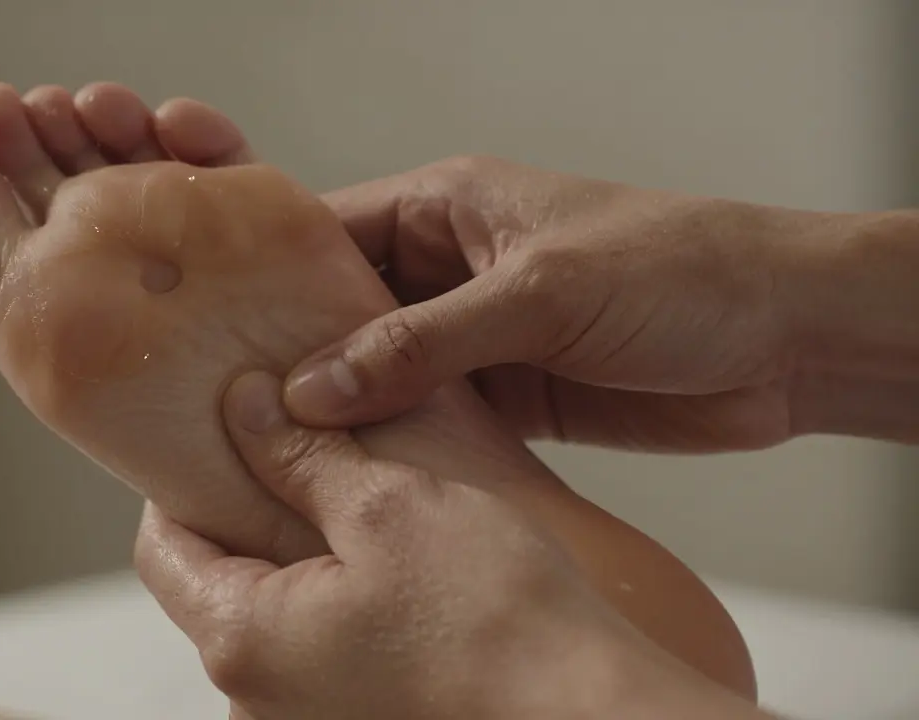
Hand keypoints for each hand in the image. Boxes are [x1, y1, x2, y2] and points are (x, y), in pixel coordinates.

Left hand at [134, 372, 763, 719]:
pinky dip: (340, 609)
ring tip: (361, 508)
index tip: (228, 434)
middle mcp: (257, 704)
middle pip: (220, 585)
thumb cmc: (498, 623)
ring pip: (275, 621)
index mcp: (243, 643)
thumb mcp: (389, 506)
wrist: (592, 718)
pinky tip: (397, 575)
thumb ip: (298, 455)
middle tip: (303, 454)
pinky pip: (320, 658)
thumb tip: (240, 405)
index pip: (163, 548)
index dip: (186, 480)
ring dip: (304, 561)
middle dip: (252, 515)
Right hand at [284, 156, 848, 450]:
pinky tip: (355, 476)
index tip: (210, 325)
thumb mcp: (538, 295)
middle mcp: (450, 268)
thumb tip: (314, 388)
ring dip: (343, 410)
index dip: (270, 277)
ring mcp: (476, 337)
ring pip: (382, 372)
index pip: (332, 232)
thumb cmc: (679, 272)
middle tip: (228, 406)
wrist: (788, 337)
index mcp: (448, 206)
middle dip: (294, 355)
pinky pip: (432, 420)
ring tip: (273, 451)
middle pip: (345, 311)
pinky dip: (398, 445)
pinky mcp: (508, 395)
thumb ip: (424, 343)